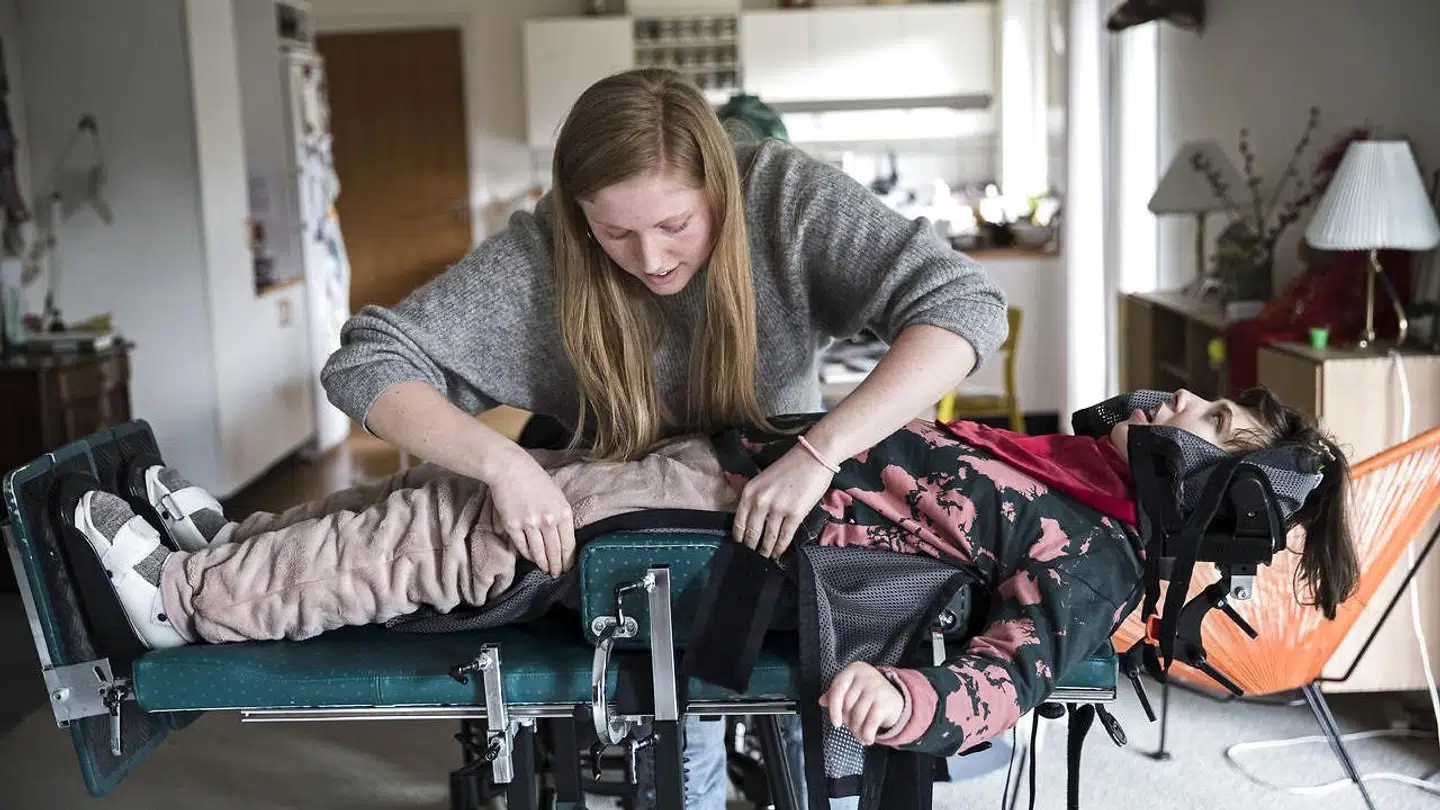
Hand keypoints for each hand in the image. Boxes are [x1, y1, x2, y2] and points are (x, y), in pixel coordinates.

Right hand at [485, 450, 576, 576]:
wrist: (510, 469)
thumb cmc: (535, 479)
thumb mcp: (557, 495)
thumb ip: (560, 515)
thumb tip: (562, 538)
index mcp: (563, 512)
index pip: (569, 543)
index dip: (568, 558)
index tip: (568, 566)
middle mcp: (548, 520)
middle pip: (555, 550)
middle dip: (557, 565)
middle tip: (557, 574)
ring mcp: (530, 524)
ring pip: (538, 552)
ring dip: (542, 563)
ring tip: (545, 569)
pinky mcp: (513, 526)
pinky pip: (522, 546)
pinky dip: (527, 554)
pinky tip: (531, 558)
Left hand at [732, 443, 835, 557]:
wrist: (813, 457)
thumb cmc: (789, 467)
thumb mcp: (763, 480)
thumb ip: (755, 498)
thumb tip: (752, 521)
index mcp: (749, 491)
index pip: (739, 522)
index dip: (739, 539)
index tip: (740, 548)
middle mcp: (760, 501)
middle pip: (752, 533)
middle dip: (751, 548)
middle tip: (751, 558)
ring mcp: (778, 508)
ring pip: (768, 537)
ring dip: (766, 551)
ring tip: (765, 558)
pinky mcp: (795, 514)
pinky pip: (784, 536)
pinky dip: (780, 548)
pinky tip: (778, 553)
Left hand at [819, 662, 904, 745]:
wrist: (896, 699)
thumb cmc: (868, 694)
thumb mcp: (852, 689)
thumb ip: (835, 694)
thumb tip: (822, 701)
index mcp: (854, 670)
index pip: (837, 688)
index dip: (834, 708)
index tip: (836, 723)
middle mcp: (866, 676)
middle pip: (847, 705)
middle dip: (847, 722)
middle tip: (851, 729)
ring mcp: (877, 688)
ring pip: (858, 716)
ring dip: (856, 731)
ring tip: (859, 735)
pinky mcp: (886, 702)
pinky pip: (870, 723)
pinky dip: (867, 735)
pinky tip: (867, 739)